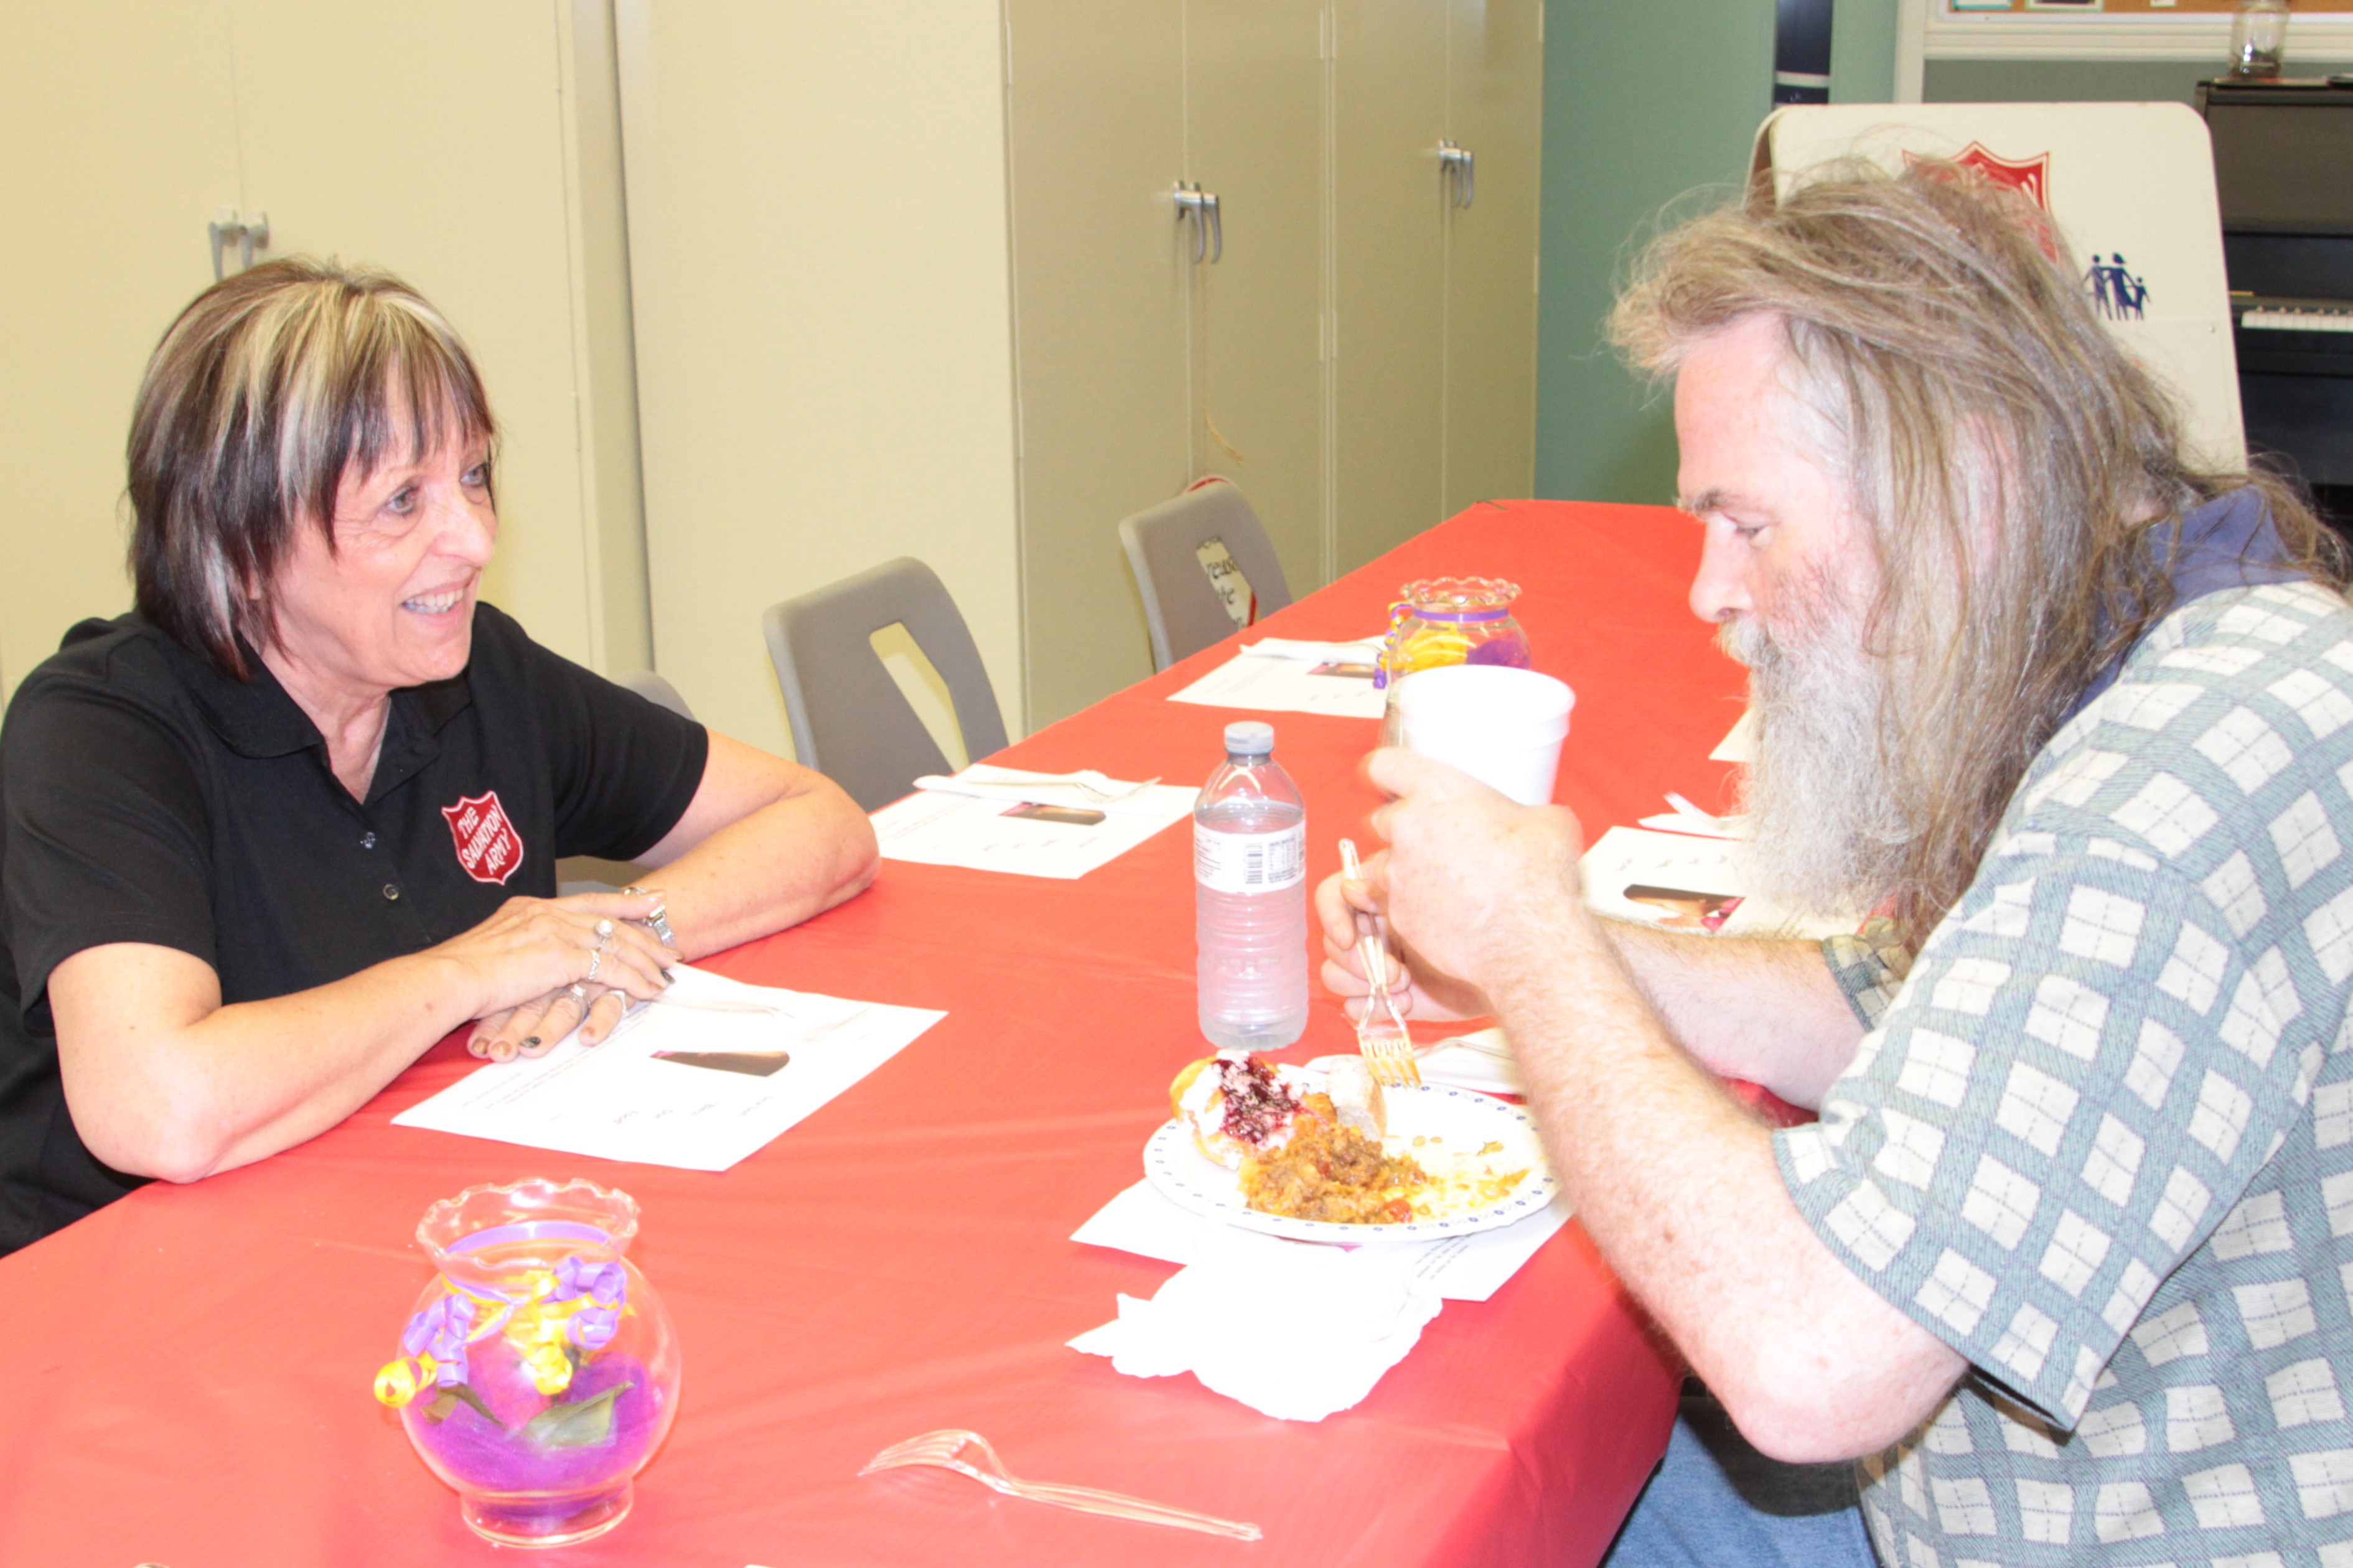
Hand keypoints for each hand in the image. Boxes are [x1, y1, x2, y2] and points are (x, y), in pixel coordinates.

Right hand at [434, 891, 676, 1059]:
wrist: (446, 978)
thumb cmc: (458, 973)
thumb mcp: (492, 948)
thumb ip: (517, 945)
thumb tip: (525, 957)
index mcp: (531, 907)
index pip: (588, 901)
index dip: (623, 903)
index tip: (652, 901)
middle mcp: (547, 913)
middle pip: (610, 920)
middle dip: (646, 934)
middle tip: (671, 946)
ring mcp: (556, 932)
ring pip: (617, 942)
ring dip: (646, 961)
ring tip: (667, 974)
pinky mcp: (561, 957)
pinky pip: (611, 967)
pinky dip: (634, 980)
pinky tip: (648, 991)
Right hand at [1315, 858, 1491, 1021]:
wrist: (1503, 970)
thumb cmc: (1472, 926)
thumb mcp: (1426, 900)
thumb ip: (1387, 890)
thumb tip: (1351, 886)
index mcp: (1376, 898)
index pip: (1332, 896)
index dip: (1333, 916)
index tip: (1349, 938)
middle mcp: (1370, 930)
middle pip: (1332, 942)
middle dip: (1359, 961)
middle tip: (1398, 972)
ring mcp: (1373, 966)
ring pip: (1334, 975)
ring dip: (1364, 985)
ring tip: (1404, 986)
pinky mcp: (1381, 998)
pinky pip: (1352, 1006)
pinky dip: (1374, 1008)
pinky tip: (1406, 1003)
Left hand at [1358, 748, 1592, 992]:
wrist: (1529, 941)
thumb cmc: (1538, 879)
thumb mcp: (1547, 822)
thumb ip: (1519, 812)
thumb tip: (1528, 821)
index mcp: (1437, 791)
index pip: (1386, 764)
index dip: (1389, 773)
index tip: (1394, 781)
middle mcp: (1407, 827)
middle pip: (1383, 818)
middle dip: (1404, 828)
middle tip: (1437, 840)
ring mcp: (1397, 874)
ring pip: (1383, 863)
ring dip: (1404, 869)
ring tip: (1443, 881)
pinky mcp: (1398, 915)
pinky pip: (1393, 903)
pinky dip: (1412, 905)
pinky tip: (1446, 911)